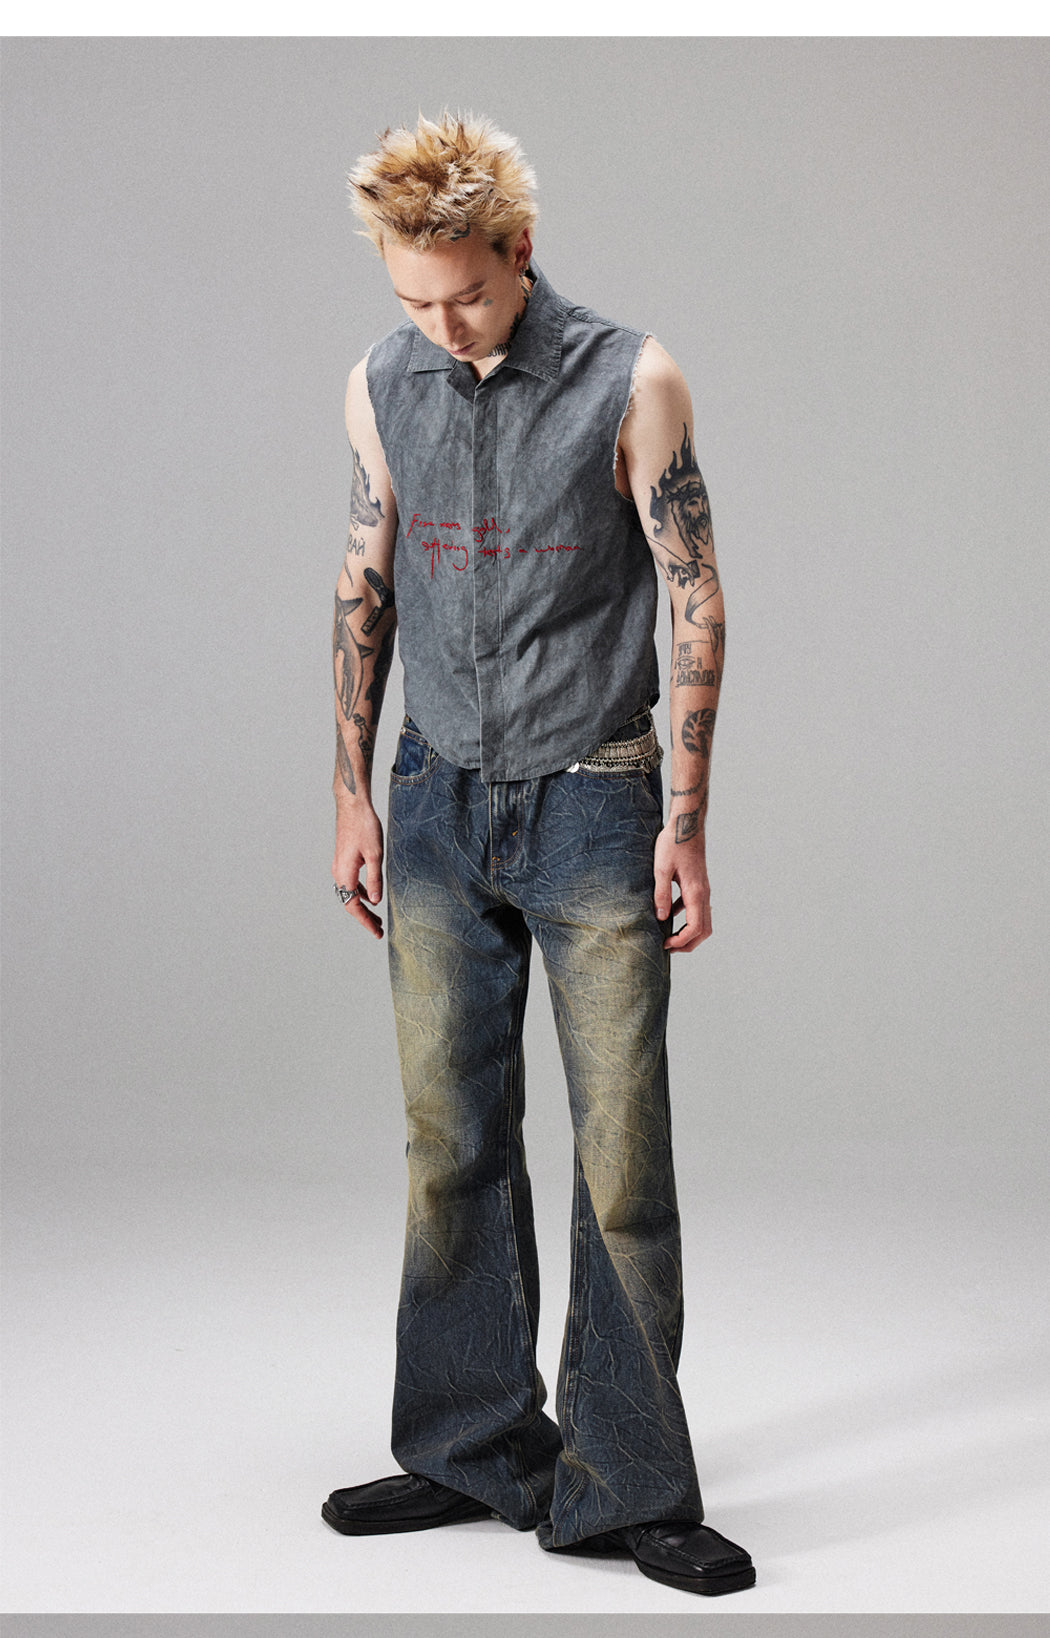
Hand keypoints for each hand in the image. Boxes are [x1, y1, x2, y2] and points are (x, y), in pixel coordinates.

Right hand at [332, 800, 384, 938]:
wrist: (353, 805)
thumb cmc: (365, 827)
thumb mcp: (375, 855)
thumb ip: (375, 879)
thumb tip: (375, 902)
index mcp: (345, 874)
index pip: (353, 906)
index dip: (365, 921)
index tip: (377, 933)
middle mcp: (338, 873)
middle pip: (349, 902)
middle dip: (364, 917)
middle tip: (379, 929)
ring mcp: (339, 866)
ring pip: (349, 893)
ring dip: (363, 905)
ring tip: (377, 916)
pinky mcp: (343, 859)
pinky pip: (350, 882)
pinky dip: (360, 892)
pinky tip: (371, 894)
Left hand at [653, 820, 711, 952]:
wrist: (686, 824)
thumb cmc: (673, 844)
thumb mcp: (661, 869)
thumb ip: (661, 894)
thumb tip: (661, 918)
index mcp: (695, 892)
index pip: (695, 928)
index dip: (681, 942)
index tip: (665, 944)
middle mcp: (703, 894)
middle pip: (704, 930)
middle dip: (688, 944)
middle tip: (668, 948)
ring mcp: (702, 889)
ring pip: (702, 920)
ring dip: (689, 933)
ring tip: (669, 937)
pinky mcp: (698, 884)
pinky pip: (696, 908)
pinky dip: (686, 918)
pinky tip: (669, 914)